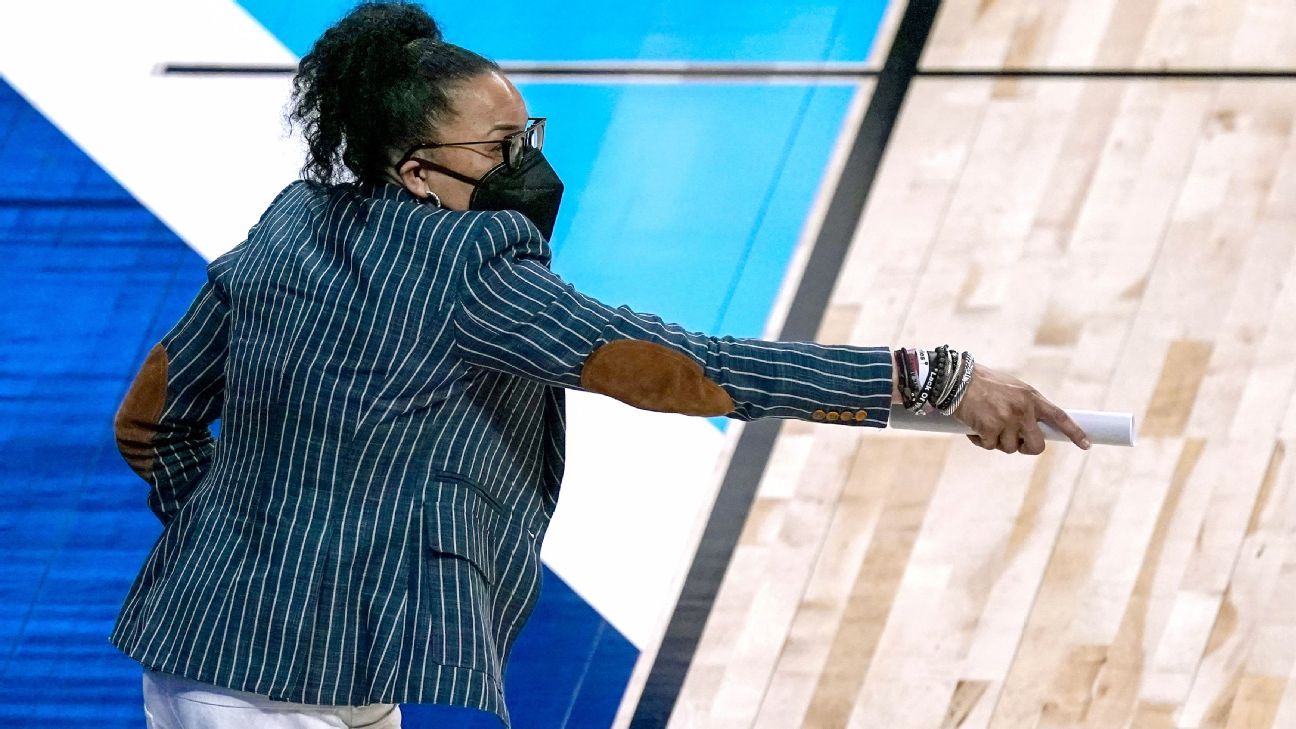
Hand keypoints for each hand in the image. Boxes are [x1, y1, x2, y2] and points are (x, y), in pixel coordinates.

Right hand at [952, 364, 1090, 454]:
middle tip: (1013, 441)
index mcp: (1031, 397)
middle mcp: (1023, 409)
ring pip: (1010, 448)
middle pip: (1037, 445)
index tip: (1086, 444)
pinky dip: (979, 440)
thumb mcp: (1011, 389)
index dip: (1074, 432)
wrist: (957, 380)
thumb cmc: (981, 383)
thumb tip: (1030, 429)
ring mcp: (1008, 420)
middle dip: (1025, 448)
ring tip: (984, 424)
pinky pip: (989, 446)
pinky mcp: (990, 428)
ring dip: (996, 441)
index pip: (1059, 417)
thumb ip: (1024, 406)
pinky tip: (973, 427)